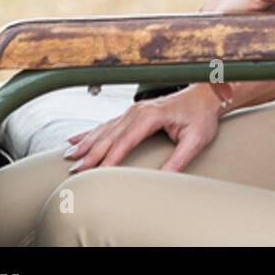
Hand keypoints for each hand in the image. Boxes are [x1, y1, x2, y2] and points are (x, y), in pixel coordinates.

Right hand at [62, 83, 222, 172]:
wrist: (206, 95)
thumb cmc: (202, 116)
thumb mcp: (196, 140)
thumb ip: (179, 160)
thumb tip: (164, 179)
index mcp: (151, 116)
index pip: (125, 141)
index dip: (110, 159)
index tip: (97, 173)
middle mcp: (138, 111)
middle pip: (109, 136)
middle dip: (90, 154)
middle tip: (75, 170)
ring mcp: (134, 110)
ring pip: (104, 130)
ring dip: (85, 144)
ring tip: (69, 157)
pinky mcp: (133, 112)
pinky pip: (107, 124)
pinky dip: (90, 133)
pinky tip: (75, 139)